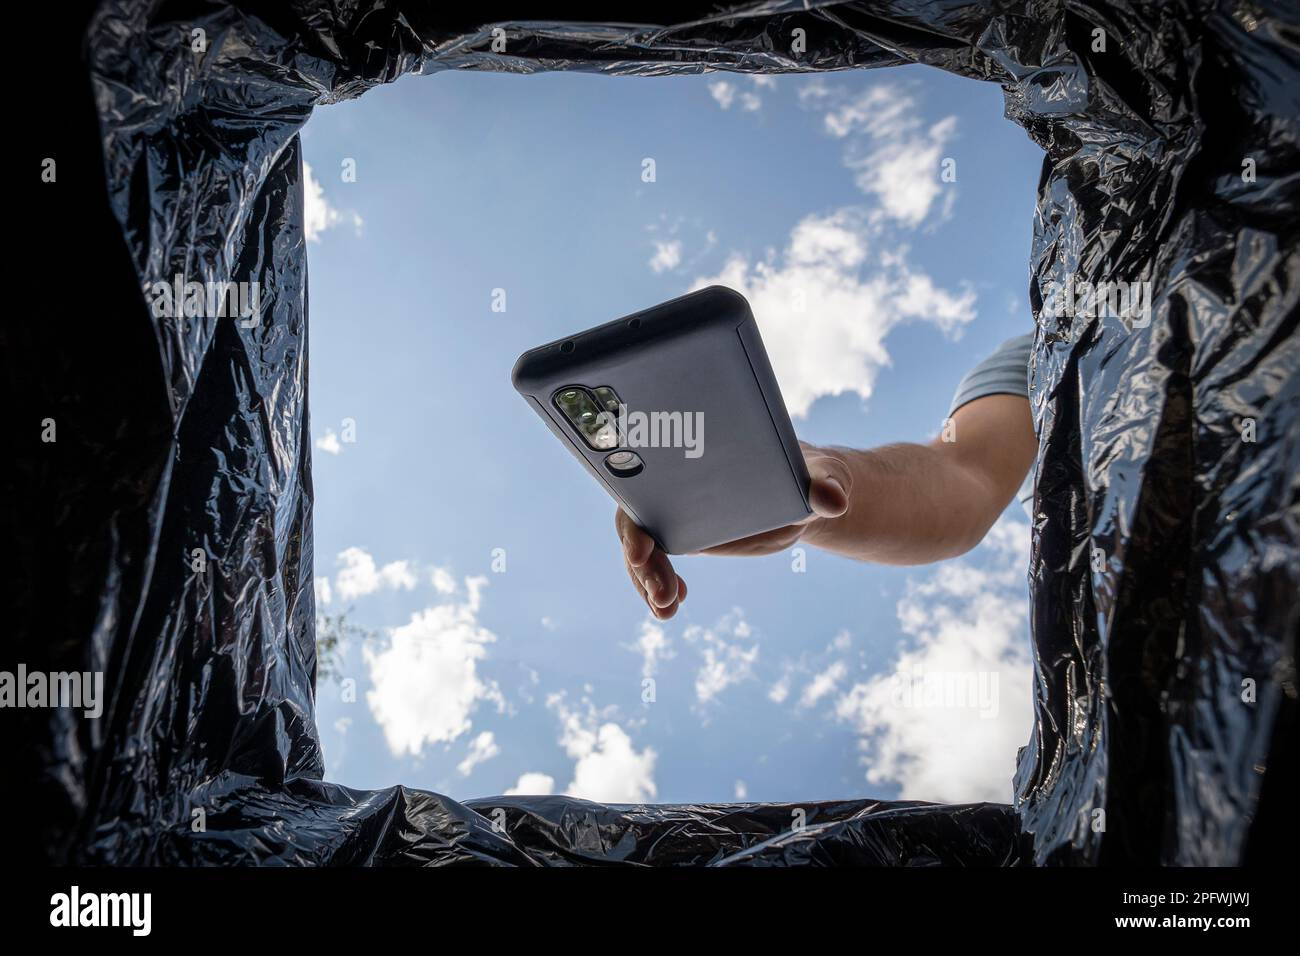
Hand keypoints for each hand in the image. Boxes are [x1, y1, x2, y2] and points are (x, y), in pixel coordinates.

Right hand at [615, 443, 851, 619]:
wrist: (810, 493)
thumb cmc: (813, 473)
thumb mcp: (824, 476)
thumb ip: (827, 485)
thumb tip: (833, 500)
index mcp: (700, 460)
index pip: (648, 484)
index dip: (636, 518)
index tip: (642, 550)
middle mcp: (679, 484)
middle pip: (637, 522)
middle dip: (641, 564)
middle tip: (663, 597)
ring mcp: (678, 512)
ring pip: (642, 549)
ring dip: (646, 582)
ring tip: (666, 611)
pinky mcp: (686, 535)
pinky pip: (658, 563)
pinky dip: (658, 587)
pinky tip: (674, 605)